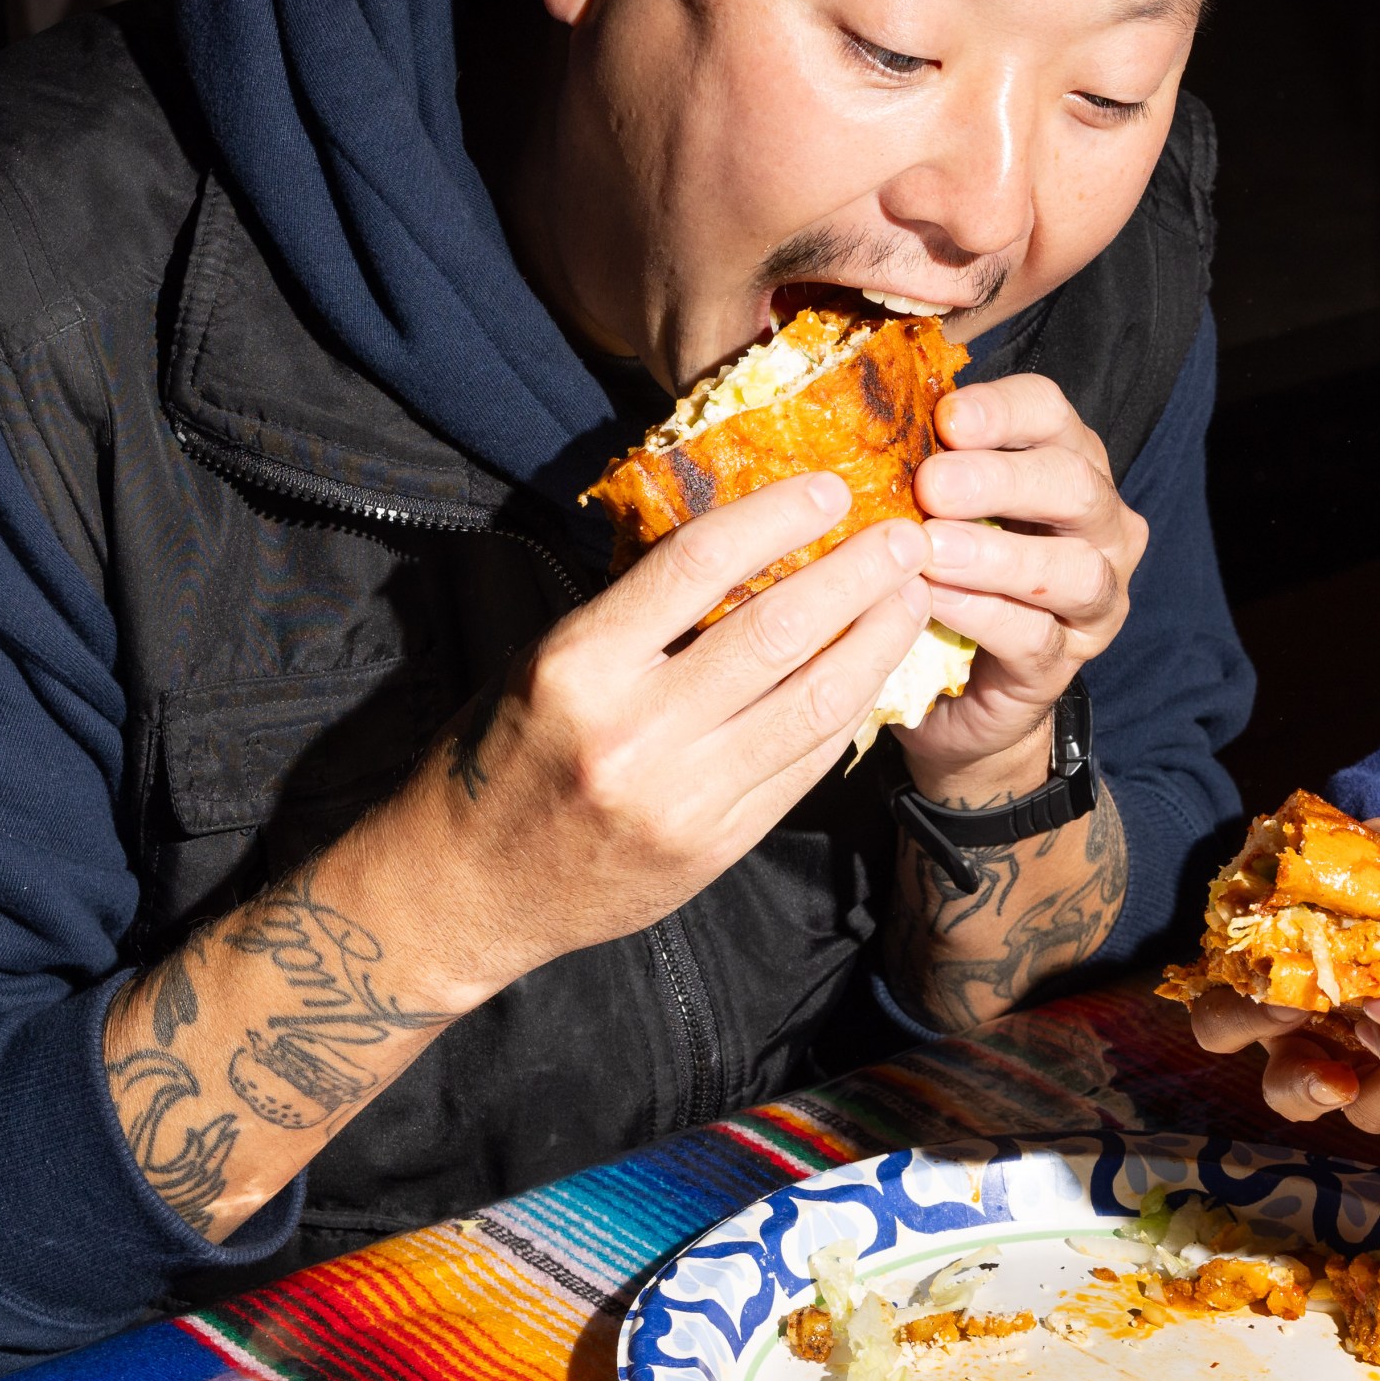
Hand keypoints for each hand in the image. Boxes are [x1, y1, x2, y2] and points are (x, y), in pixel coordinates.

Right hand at [101, 469, 929, 1238]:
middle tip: (908, 537)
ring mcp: (681, 798)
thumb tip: (748, 541)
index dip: (777, 517)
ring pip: (814, 703)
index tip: (833, 487)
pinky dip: (849, 713)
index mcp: (578, 663)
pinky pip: (806, 766)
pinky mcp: (715, 848)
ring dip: (878, 642)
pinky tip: (875, 673)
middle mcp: (634, 731)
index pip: (698, 565)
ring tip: (914, 597)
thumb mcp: (549, 660)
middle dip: (858, 575)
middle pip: (778, 631)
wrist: (465, 892)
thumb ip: (640, 612)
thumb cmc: (503, 754)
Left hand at [892, 373, 1145, 799]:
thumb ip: (918, 463)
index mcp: (1063, 462)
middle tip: (932, 485)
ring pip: (1074, 568)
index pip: (1052, 414)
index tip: (947, 419)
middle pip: (1074, 485)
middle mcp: (1099, 525)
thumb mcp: (929, 508)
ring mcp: (1094, 599)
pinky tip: (934, 601)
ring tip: (932, 551)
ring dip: (999, 555)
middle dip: (1001, 481)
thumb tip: (854, 412)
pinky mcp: (1065, 663)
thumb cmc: (940, 572)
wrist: (952, 689)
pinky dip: (984, 615)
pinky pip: (1036, 636)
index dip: (1004, 411)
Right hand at [1182, 818, 1379, 1172]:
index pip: (1224, 1018)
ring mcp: (1378, 1072)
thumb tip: (1334, 848)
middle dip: (1304, 1085)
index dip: (1240, 1018)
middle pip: (1282, 1088)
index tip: (1285, 999)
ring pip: (1356, 1112)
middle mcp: (1322, 1039)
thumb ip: (1360, 852)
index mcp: (1290, 983)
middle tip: (1335, 1075)